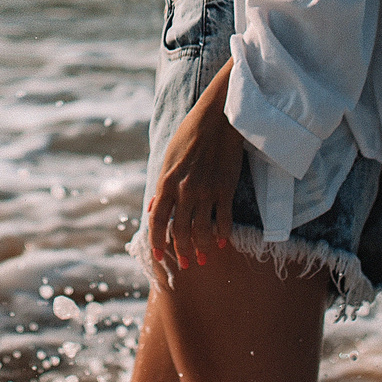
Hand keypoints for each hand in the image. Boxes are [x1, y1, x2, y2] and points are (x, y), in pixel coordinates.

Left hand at [148, 58, 246, 277]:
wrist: (219, 117)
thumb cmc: (191, 133)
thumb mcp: (169, 157)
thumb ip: (163, 184)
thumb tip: (156, 205)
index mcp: (166, 181)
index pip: (157, 220)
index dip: (156, 241)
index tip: (158, 255)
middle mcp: (184, 190)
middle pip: (179, 230)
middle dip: (180, 251)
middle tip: (184, 264)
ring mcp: (206, 191)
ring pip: (201, 230)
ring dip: (201, 248)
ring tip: (203, 258)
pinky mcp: (225, 188)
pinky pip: (223, 220)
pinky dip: (222, 234)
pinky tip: (222, 242)